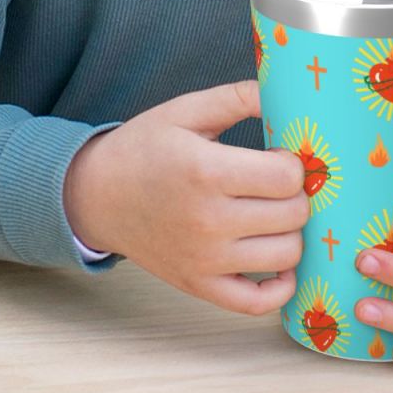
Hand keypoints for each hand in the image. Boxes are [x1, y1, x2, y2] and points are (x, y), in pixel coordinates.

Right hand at [63, 80, 307, 314]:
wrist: (96, 196)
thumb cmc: (145, 148)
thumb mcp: (186, 110)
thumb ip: (239, 96)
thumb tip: (284, 88)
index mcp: (206, 172)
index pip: (287, 177)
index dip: (294, 163)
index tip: (278, 157)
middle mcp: (207, 221)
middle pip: (293, 215)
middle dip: (297, 195)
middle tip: (278, 184)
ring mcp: (204, 260)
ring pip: (286, 256)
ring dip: (292, 233)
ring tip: (274, 214)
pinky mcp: (199, 286)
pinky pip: (257, 304)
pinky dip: (280, 288)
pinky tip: (277, 261)